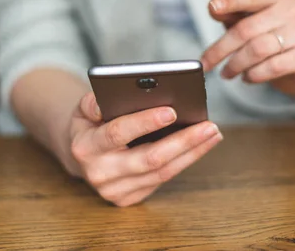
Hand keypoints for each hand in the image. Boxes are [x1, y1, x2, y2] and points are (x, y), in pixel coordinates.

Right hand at [66, 92, 222, 206]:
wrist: (81, 155)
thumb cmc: (90, 124)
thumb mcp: (84, 107)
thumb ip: (96, 100)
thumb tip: (120, 95)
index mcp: (86, 146)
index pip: (118, 133)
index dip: (145, 122)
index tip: (172, 111)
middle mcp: (99, 172)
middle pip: (150, 158)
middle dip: (183, 141)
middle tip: (209, 125)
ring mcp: (114, 190)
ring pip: (162, 172)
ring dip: (192, 152)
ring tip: (213, 133)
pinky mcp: (128, 199)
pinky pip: (163, 180)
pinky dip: (185, 161)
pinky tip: (201, 146)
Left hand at [201, 0, 294, 97]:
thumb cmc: (274, 35)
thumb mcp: (253, 20)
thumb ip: (234, 14)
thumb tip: (214, 9)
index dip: (230, 1)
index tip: (212, 7)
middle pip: (247, 29)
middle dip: (221, 49)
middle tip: (206, 63)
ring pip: (258, 49)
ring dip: (236, 65)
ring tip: (227, 73)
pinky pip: (274, 67)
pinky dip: (254, 74)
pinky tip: (248, 77)